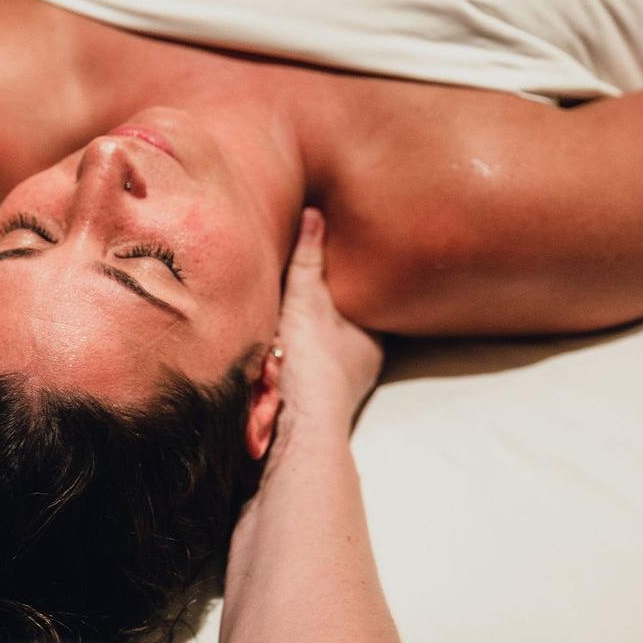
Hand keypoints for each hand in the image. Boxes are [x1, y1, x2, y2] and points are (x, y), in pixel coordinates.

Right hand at [273, 209, 383, 432]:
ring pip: (320, 349)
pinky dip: (289, 353)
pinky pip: (299, 367)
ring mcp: (332, 387)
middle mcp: (358, 366)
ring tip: (286, 305)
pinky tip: (271, 342)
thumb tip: (315, 212)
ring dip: (304, 332)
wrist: (292, 431)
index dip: (355, 279)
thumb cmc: (311, 366)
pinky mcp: (305, 401)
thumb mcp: (307, 300)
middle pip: (343, 325)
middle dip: (328, 306)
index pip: (370, 302)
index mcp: (371, 341)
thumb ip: (308, 259)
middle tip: (312, 278)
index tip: (344, 256)